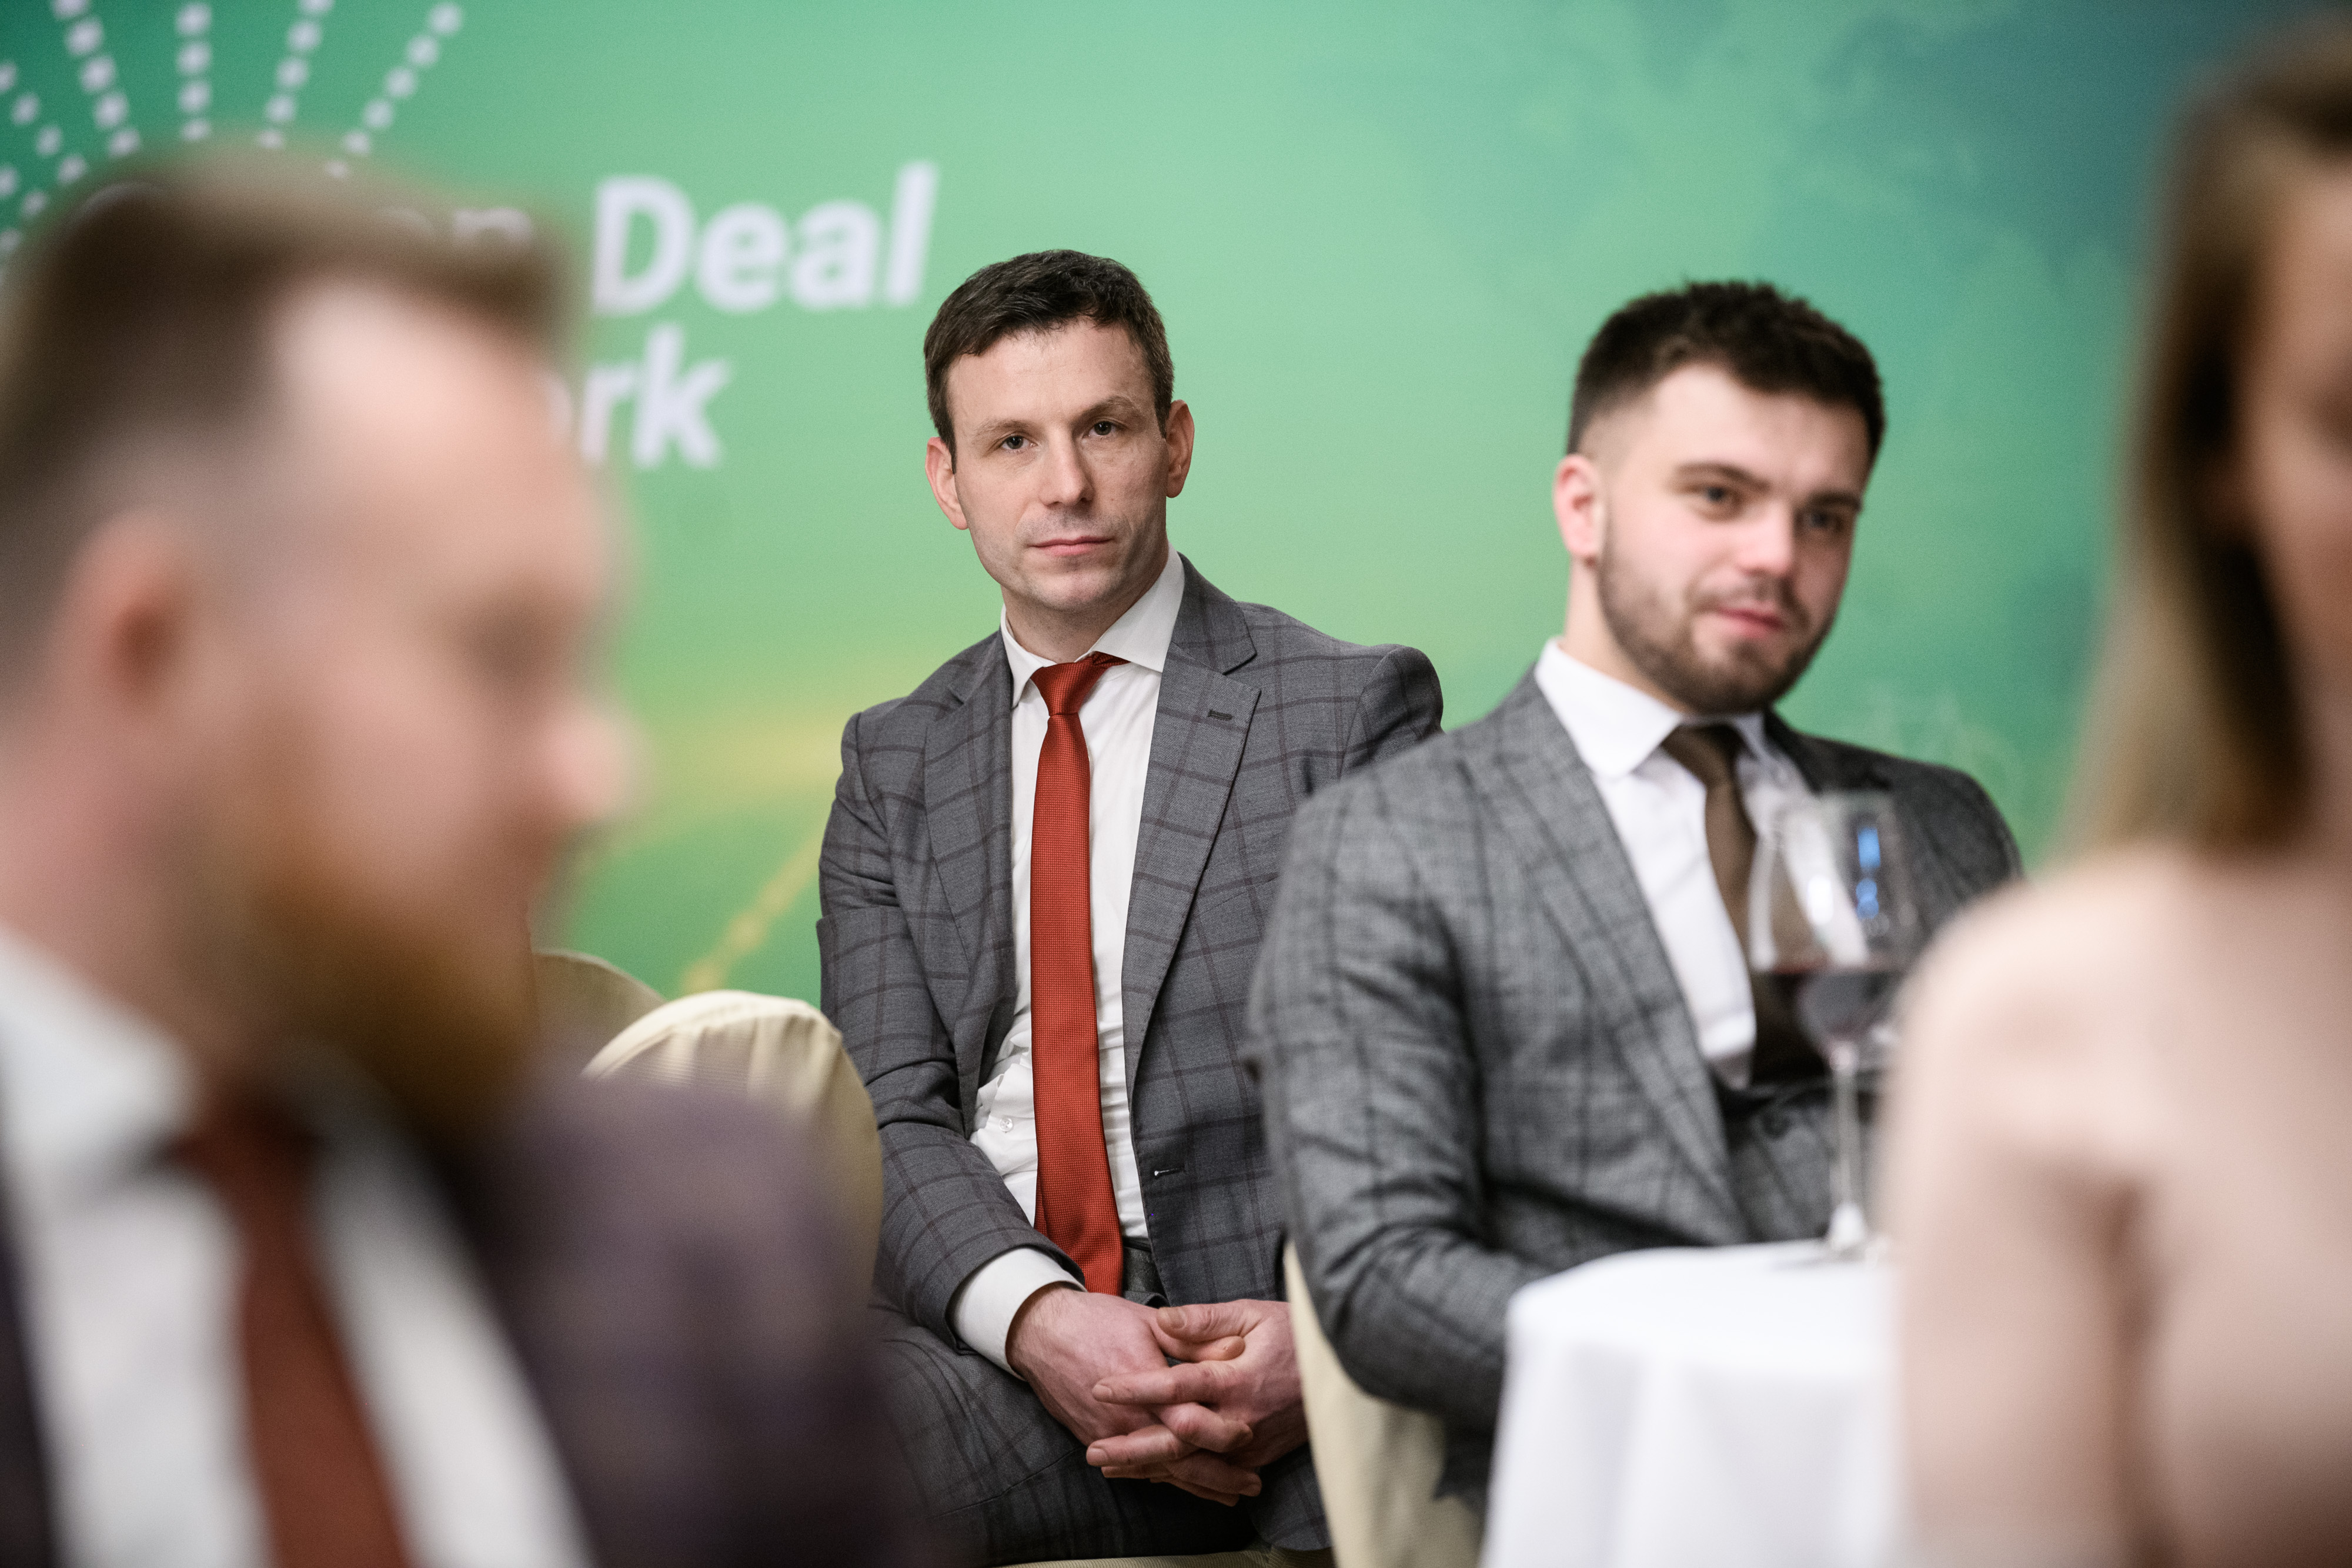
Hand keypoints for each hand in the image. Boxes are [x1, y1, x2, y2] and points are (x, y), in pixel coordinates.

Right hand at [1006, 1285, 1261, 1504]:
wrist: (1041, 1333)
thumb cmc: (1096, 1320)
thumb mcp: (1148, 1322)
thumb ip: (1193, 1340)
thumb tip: (1237, 1349)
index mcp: (1143, 1380)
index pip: (1187, 1417)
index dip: (1219, 1430)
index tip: (1249, 1436)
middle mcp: (1126, 1415)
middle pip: (1177, 1456)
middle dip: (1217, 1474)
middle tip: (1251, 1483)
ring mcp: (1108, 1432)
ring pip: (1158, 1468)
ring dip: (1195, 1483)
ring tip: (1228, 1493)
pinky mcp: (1095, 1438)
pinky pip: (1134, 1467)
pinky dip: (1163, 1478)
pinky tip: (1186, 1485)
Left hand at [1089, 1298, 1308, 1475]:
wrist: (1343, 1371)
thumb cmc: (1297, 1335)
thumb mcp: (1253, 1314)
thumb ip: (1205, 1319)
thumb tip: (1164, 1319)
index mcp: (1239, 1378)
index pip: (1178, 1386)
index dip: (1137, 1388)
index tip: (1102, 1387)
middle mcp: (1243, 1418)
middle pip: (1178, 1441)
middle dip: (1133, 1448)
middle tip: (1094, 1450)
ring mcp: (1251, 1444)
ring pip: (1192, 1465)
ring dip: (1148, 1467)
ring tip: (1109, 1467)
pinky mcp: (1258, 1458)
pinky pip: (1211, 1473)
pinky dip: (1179, 1474)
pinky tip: (1149, 1473)